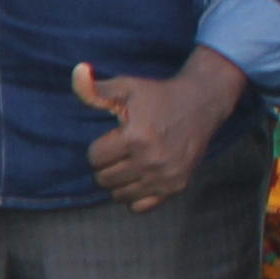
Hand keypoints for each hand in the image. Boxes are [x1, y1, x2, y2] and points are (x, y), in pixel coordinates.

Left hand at [71, 53, 245, 212]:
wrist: (202, 103)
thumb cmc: (158, 95)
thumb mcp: (126, 87)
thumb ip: (95, 89)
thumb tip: (78, 71)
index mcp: (136, 137)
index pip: (95, 158)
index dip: (100, 147)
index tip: (114, 137)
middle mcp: (151, 161)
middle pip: (104, 179)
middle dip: (107, 165)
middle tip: (122, 151)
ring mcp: (165, 177)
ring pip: (118, 195)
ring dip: (119, 181)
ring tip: (131, 163)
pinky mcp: (177, 186)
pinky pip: (140, 207)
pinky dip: (135, 196)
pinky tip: (141, 178)